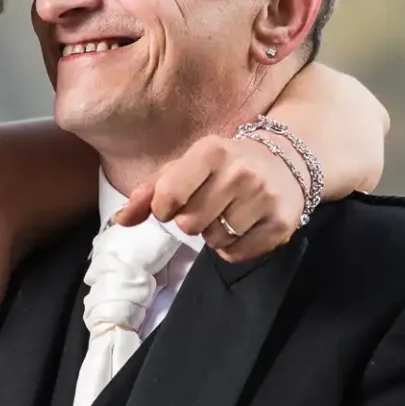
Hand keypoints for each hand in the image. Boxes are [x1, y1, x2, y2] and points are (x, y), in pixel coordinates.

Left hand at [112, 134, 304, 261]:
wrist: (285, 160)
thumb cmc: (222, 166)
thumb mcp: (184, 167)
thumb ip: (149, 192)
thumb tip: (119, 220)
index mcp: (211, 151)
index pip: (168, 197)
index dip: (163, 209)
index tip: (172, 204)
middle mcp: (240, 172)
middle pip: (189, 224)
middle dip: (191, 221)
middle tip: (207, 206)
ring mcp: (264, 198)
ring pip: (215, 241)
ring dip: (214, 234)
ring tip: (228, 213)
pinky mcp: (281, 223)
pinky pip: (238, 254)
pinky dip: (233, 248)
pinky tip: (242, 226)